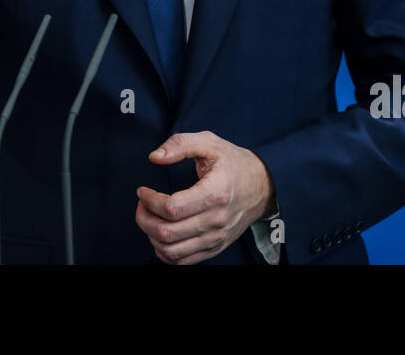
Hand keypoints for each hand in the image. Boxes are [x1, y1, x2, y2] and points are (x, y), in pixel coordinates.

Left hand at [135, 130, 276, 264]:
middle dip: (144, 219)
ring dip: (151, 236)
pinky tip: (160, 234)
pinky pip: (183, 261)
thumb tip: (154, 157)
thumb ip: (180, 144)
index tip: (143, 191)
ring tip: (150, 218)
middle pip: (167, 233)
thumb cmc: (233, 162)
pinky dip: (164, 252)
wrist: (262, 185)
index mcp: (215, 193)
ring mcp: (216, 237)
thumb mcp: (209, 142)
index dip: (149, 200)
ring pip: (172, 251)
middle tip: (142, 204)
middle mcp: (216, 220)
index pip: (172, 208)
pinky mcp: (215, 248)